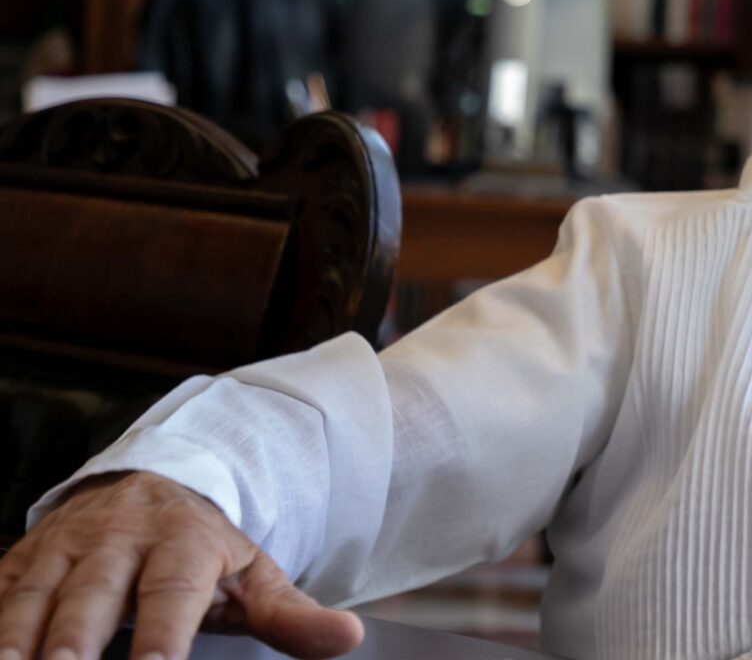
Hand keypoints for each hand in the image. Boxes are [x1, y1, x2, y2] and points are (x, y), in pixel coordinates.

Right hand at [0, 472, 362, 659]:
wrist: (153, 485)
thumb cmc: (204, 549)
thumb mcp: (254, 575)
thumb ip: (293, 615)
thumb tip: (347, 637)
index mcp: (183, 544)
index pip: (172, 594)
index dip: (163, 636)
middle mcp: (118, 540)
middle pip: (93, 594)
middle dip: (73, 638)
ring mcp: (65, 547)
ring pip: (34, 593)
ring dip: (17, 633)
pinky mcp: (23, 558)